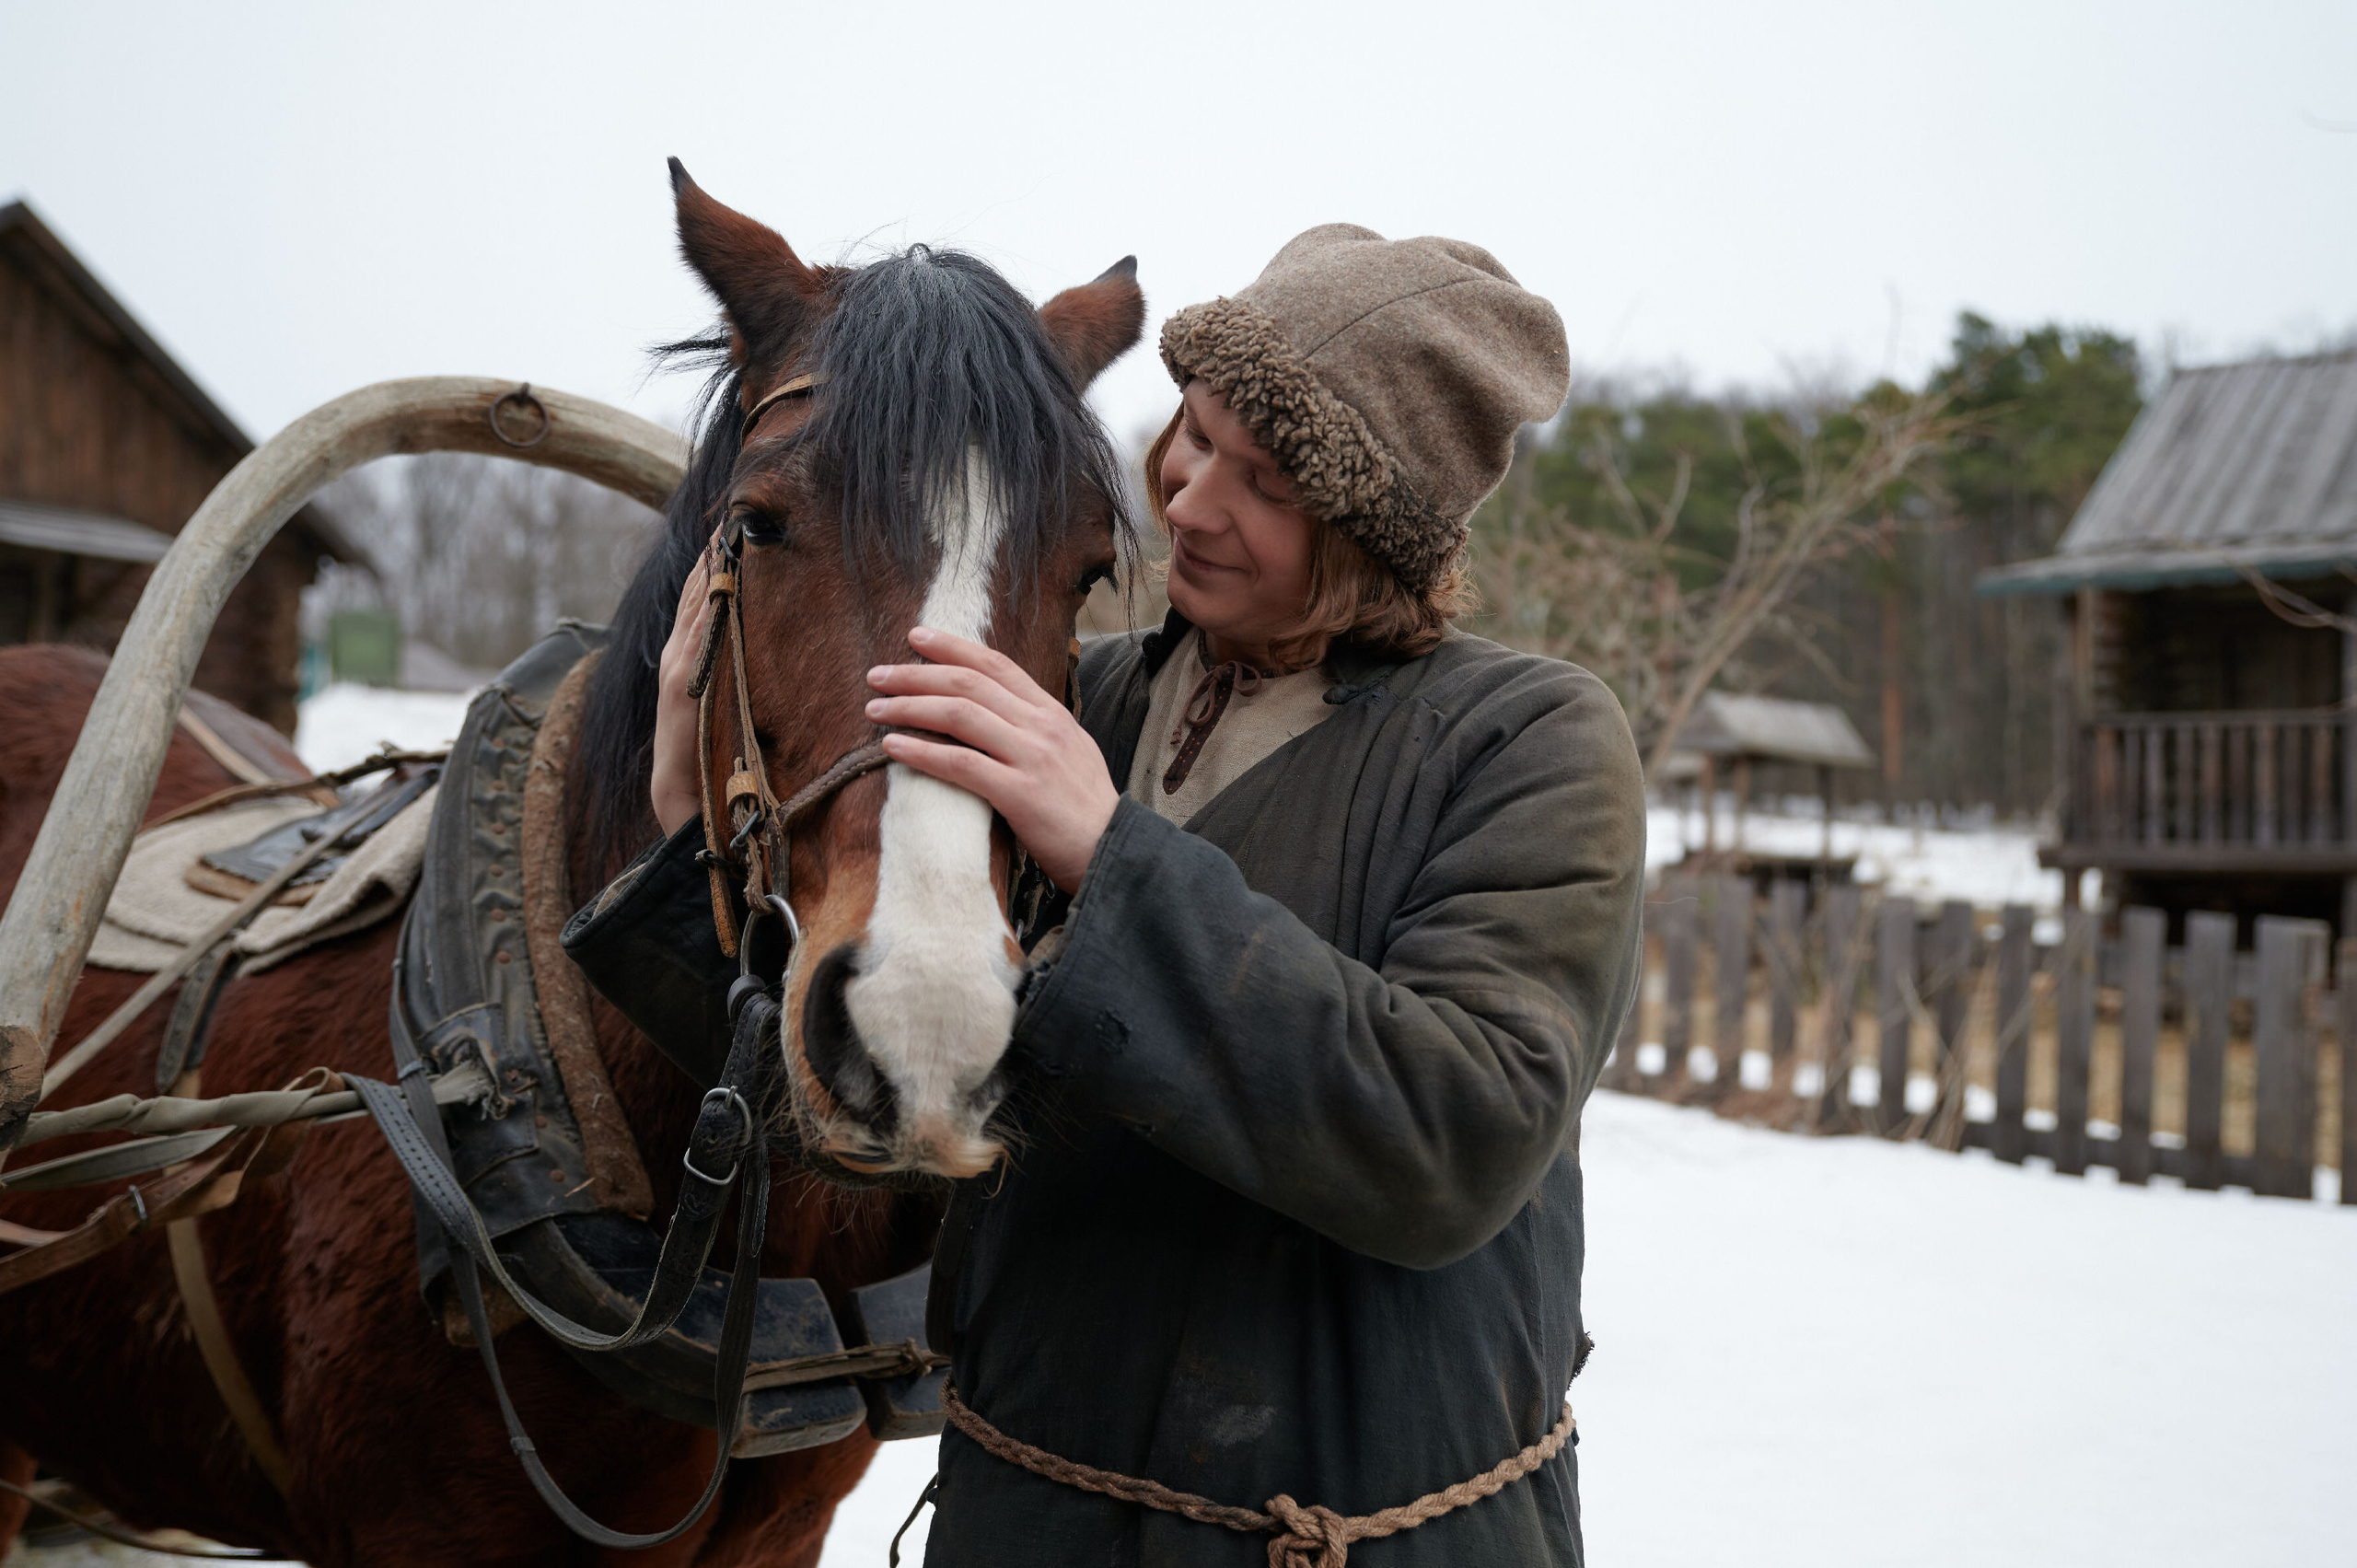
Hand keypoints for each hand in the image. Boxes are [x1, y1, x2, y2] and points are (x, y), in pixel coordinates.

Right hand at [649, 539, 715, 836]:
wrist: (681, 790)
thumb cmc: (707, 746)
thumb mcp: (720, 695)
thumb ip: (728, 664)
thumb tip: (753, 637)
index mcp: (686, 653)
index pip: (698, 595)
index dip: (712, 562)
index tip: (730, 527)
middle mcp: (677, 651)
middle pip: (695, 591)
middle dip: (713, 555)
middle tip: (733, 517)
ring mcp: (677, 664)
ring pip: (696, 605)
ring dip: (712, 571)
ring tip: (729, 535)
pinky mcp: (683, 682)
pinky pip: (699, 635)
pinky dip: (708, 606)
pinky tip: (722, 583)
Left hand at [866, 627, 1115, 892]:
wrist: (1115, 851)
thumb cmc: (1084, 809)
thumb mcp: (1068, 752)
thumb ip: (1033, 729)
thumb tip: (990, 714)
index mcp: (1052, 713)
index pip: (996, 664)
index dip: (952, 646)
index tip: (916, 636)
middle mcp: (1042, 726)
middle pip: (969, 683)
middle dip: (916, 674)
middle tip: (878, 674)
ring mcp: (1032, 757)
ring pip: (959, 715)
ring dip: (909, 707)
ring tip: (875, 709)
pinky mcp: (1020, 793)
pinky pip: (960, 764)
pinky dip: (920, 752)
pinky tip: (892, 747)